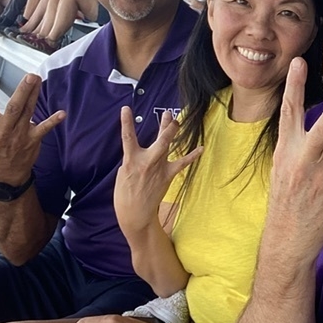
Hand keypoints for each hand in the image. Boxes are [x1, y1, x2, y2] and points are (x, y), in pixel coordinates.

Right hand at [0, 70, 65, 184]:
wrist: (5, 172)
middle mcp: (4, 130)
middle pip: (14, 107)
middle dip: (22, 91)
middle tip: (29, 76)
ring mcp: (19, 135)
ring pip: (28, 112)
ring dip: (34, 95)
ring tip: (38, 80)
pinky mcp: (33, 140)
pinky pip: (44, 128)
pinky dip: (53, 120)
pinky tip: (61, 113)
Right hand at [113, 107, 201, 235]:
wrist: (135, 214)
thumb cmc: (125, 195)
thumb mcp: (122, 175)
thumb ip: (132, 160)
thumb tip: (140, 153)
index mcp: (130, 160)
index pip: (127, 136)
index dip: (126, 121)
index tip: (126, 108)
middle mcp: (146, 161)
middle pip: (159, 139)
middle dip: (165, 125)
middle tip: (168, 114)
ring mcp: (159, 168)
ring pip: (168, 146)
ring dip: (173, 132)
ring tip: (177, 120)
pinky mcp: (167, 176)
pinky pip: (182, 163)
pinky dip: (191, 156)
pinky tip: (201, 148)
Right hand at [266, 59, 322, 262]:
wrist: (288, 236)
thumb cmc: (288, 197)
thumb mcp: (284, 165)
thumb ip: (300, 140)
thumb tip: (316, 116)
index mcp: (287, 148)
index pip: (289, 111)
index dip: (293, 86)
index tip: (298, 62)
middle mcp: (303, 157)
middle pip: (322, 123)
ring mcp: (322, 172)